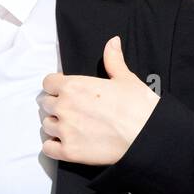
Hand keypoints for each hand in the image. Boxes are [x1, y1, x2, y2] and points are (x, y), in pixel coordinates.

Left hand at [39, 36, 159, 165]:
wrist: (147, 135)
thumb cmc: (138, 106)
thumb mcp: (125, 78)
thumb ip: (113, 60)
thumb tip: (113, 41)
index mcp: (74, 86)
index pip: (48, 82)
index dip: (56, 87)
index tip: (66, 92)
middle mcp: (64, 106)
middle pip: (46, 104)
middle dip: (57, 106)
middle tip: (73, 111)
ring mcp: (65, 130)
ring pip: (46, 125)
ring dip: (56, 126)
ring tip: (72, 128)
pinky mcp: (68, 151)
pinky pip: (48, 148)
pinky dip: (54, 146)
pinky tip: (66, 144)